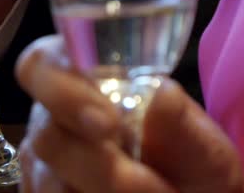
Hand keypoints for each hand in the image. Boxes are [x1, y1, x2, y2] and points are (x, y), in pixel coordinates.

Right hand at [15, 36, 243, 192]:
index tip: (108, 124)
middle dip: (98, 165)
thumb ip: (179, 123)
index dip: (63, 91)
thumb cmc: (193, 164)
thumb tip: (161, 97)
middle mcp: (53, 114)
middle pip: (46, 135)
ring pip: (50, 182)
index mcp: (84, 75)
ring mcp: (44, 161)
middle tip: (148, 184)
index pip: (42, 64)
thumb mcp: (201, 144)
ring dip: (103, 192)